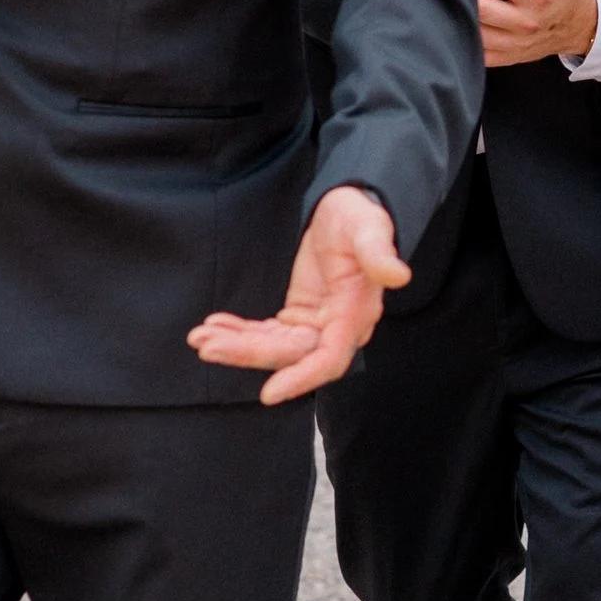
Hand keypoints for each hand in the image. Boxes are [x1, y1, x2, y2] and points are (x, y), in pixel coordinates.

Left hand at [187, 184, 407, 403]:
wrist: (348, 206)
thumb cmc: (359, 216)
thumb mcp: (369, 227)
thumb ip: (378, 253)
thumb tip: (400, 275)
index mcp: (356, 314)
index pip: (330, 358)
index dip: (301, 377)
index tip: (268, 393)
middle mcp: (337, 328)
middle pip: (289, 356)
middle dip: (247, 353)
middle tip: (206, 344)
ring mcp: (316, 325)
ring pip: (273, 348)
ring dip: (236, 345)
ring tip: (200, 336)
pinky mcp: (299, 317)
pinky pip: (266, 334)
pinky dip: (239, 332)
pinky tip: (214, 324)